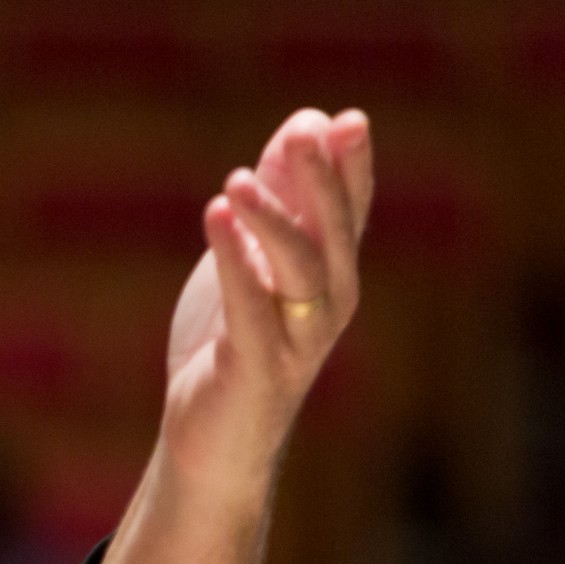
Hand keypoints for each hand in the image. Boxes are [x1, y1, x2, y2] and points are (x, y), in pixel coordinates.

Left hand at [158, 107, 374, 499]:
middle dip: (324, 180)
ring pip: (301, 268)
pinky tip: (215, 218)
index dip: (353, 167)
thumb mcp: (253, 260)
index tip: (347, 120)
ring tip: (236, 181)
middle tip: (308, 132)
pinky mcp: (260, 369)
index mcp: (332, 274)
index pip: (351, 210)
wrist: (212, 443)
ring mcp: (299, 339)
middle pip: (334, 231)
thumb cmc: (234, 345)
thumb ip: (278, 197)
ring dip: (272, 218)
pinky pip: (251, 307)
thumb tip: (304, 123)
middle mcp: (328, 304)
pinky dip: (234, 261)